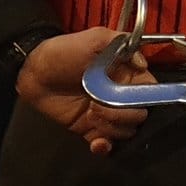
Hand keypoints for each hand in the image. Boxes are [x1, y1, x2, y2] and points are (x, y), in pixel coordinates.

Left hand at [14, 27, 152, 155]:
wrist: (34, 72)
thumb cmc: (63, 51)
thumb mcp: (94, 38)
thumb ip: (120, 43)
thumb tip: (143, 64)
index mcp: (128, 75)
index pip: (151, 91)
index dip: (143, 96)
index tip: (124, 95)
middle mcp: (121, 96)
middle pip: (140, 114)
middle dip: (122, 114)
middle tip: (96, 106)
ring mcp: (106, 114)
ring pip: (126, 131)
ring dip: (111, 128)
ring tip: (90, 115)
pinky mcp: (91, 129)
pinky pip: (107, 144)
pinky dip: (105, 147)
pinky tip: (96, 142)